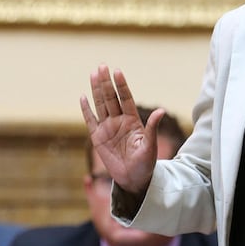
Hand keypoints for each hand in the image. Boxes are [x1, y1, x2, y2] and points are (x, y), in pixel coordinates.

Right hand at [80, 65, 163, 194]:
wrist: (135, 179)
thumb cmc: (146, 163)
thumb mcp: (150, 146)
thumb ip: (152, 128)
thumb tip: (162, 111)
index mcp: (133, 121)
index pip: (126, 98)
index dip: (122, 85)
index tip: (118, 71)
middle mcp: (119, 121)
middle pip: (111, 98)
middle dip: (106, 82)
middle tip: (102, 65)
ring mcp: (107, 128)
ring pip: (100, 105)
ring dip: (96, 90)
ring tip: (93, 74)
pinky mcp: (97, 138)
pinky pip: (90, 121)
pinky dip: (86, 110)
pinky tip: (83, 96)